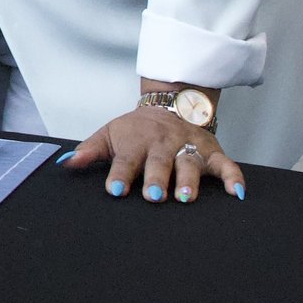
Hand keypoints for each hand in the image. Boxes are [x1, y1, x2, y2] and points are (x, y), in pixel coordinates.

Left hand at [58, 106, 245, 203]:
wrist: (171, 105)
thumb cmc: (136, 129)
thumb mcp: (110, 134)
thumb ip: (89, 151)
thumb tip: (65, 164)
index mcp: (137, 142)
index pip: (126, 160)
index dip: (119, 175)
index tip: (114, 190)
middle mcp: (164, 144)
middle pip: (160, 162)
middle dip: (156, 178)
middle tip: (153, 196)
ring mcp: (189, 148)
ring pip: (191, 164)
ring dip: (189, 181)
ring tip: (185, 198)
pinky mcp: (212, 152)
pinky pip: (227, 165)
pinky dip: (234, 178)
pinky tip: (237, 194)